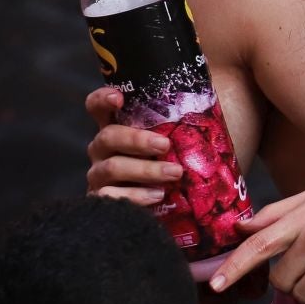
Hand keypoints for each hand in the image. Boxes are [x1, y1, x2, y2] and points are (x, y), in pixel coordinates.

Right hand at [83, 85, 184, 203]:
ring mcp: (99, 176)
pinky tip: (158, 195)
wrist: (177, 209)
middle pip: (108, 136)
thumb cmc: (176, 164)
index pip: (97, 107)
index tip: (120, 98)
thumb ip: (182, 120)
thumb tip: (207, 94)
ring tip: (175, 173)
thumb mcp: (180, 138)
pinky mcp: (102, 202)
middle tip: (166, 144)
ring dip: (145, 169)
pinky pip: (110, 198)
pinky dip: (136, 196)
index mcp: (116, 128)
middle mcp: (102, 150)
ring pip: (111, 168)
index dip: (102, 99)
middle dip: (137, 139)